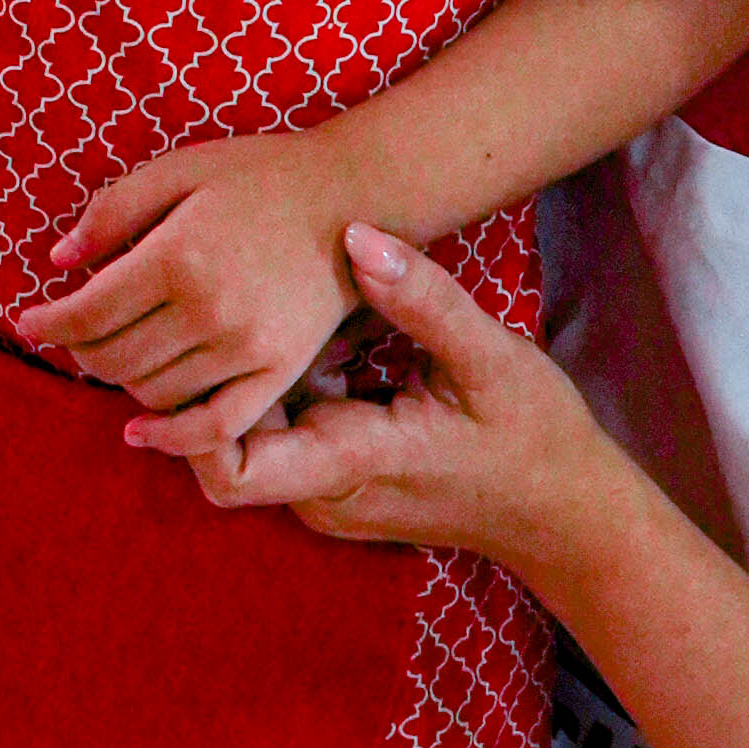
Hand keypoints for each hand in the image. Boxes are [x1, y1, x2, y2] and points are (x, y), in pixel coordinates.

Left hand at [18, 122, 357, 458]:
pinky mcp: (278, 372)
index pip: (86, 315)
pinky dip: (170, 436)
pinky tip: (141, 431)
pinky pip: (213, 425)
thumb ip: (111, 213)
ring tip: (116, 353)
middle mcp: (209, 311)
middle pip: (111, 359)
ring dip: (120, 378)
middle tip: (76, 333)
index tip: (32, 320)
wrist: (354, 198)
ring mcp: (246, 349)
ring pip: (151, 392)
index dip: (48, 324)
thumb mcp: (178, 171)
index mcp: (177, 257)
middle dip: (79, 350)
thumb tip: (56, 261)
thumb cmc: (259, 177)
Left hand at [182, 223, 618, 570]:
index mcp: (348, 464)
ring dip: (254, 373)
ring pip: (256, 432)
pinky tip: (317, 330)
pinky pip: (290, 432)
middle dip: (212, 375)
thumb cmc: (534, 439)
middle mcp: (324, 492)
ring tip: (263, 298)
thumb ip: (422, 298)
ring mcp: (330, 493)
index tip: (182, 351)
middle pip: (226, 441)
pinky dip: (290, 384)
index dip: (186, 422)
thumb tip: (358, 235)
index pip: (228, 471)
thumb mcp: (489, 357)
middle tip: (213, 294)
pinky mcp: (341, 481)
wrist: (566, 512)